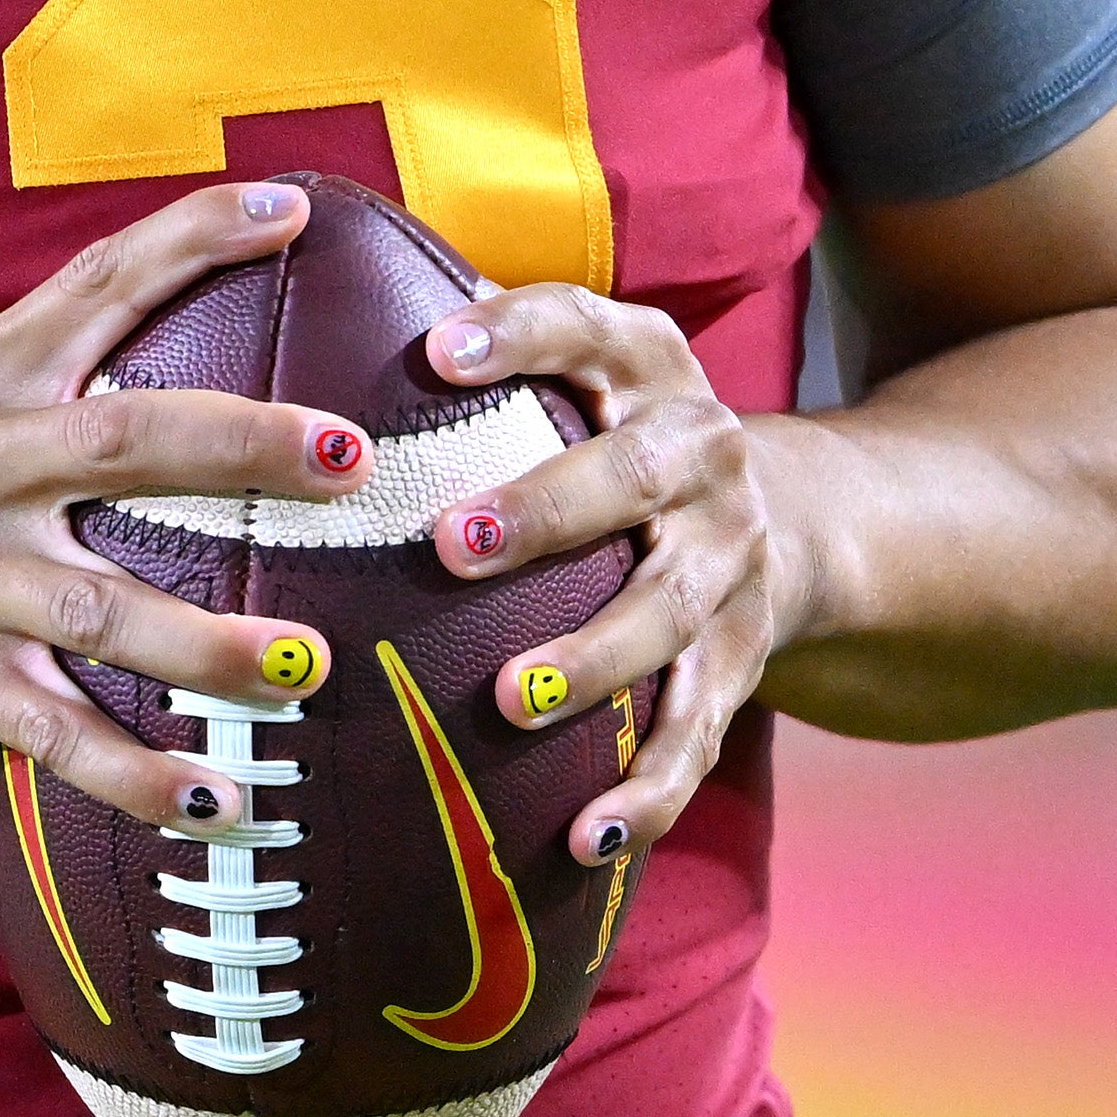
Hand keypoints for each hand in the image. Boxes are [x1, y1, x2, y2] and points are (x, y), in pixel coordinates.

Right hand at [0, 177, 370, 831]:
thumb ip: (46, 365)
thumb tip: (185, 329)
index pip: (97, 285)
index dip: (192, 238)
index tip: (288, 207)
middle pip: (127, 442)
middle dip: (245, 446)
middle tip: (347, 456)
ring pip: (104, 607)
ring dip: (213, 645)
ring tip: (306, 665)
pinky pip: (53, 730)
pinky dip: (134, 774)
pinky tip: (210, 801)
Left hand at [423, 288, 811, 867]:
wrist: (792, 518)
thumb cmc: (618, 432)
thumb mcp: (582, 365)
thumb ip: (483, 334)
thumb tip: (325, 281)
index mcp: (649, 368)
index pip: (586, 328)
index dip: (518, 333)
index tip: (434, 350)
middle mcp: (704, 456)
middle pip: (635, 478)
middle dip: (547, 510)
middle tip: (451, 543)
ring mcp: (730, 565)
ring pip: (668, 613)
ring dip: (593, 660)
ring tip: (510, 698)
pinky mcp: (740, 662)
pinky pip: (697, 735)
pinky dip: (646, 791)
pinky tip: (583, 835)